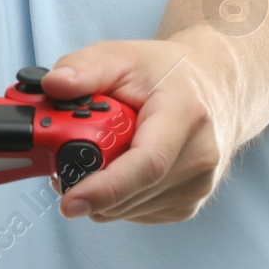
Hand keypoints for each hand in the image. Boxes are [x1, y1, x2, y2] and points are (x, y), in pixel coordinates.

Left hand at [41, 31, 241, 223]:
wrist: (215, 89)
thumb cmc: (167, 73)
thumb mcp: (124, 55)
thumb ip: (85, 67)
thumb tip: (53, 85)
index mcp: (186, 115)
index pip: (147, 164)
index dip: (106, 188)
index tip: (69, 201)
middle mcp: (200, 157)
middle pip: (130, 193)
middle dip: (86, 184)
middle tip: (61, 157)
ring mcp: (197, 187)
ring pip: (125, 210)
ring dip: (99, 191)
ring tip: (98, 151)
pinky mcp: (187, 206)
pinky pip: (133, 213)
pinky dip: (116, 197)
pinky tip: (120, 164)